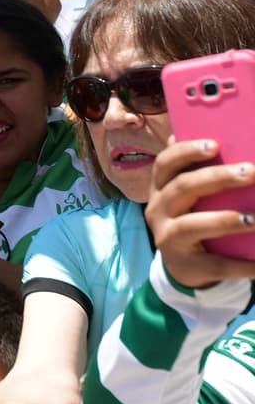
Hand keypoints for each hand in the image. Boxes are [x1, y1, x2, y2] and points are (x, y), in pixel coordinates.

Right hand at [144, 139, 254, 288]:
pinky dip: (241, 264)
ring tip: (254, 219)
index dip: (186, 152)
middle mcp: (158, 210)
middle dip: (216, 178)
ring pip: (192, 225)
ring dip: (225, 220)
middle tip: (250, 172)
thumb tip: (197, 136)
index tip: (215, 145)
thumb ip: (194, 172)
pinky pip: (215, 263)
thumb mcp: (187, 196)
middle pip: (182, 188)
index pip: (165, 163)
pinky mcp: (186, 265)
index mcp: (160, 188)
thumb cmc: (192, 218)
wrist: (184, 266)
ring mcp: (168, 238)